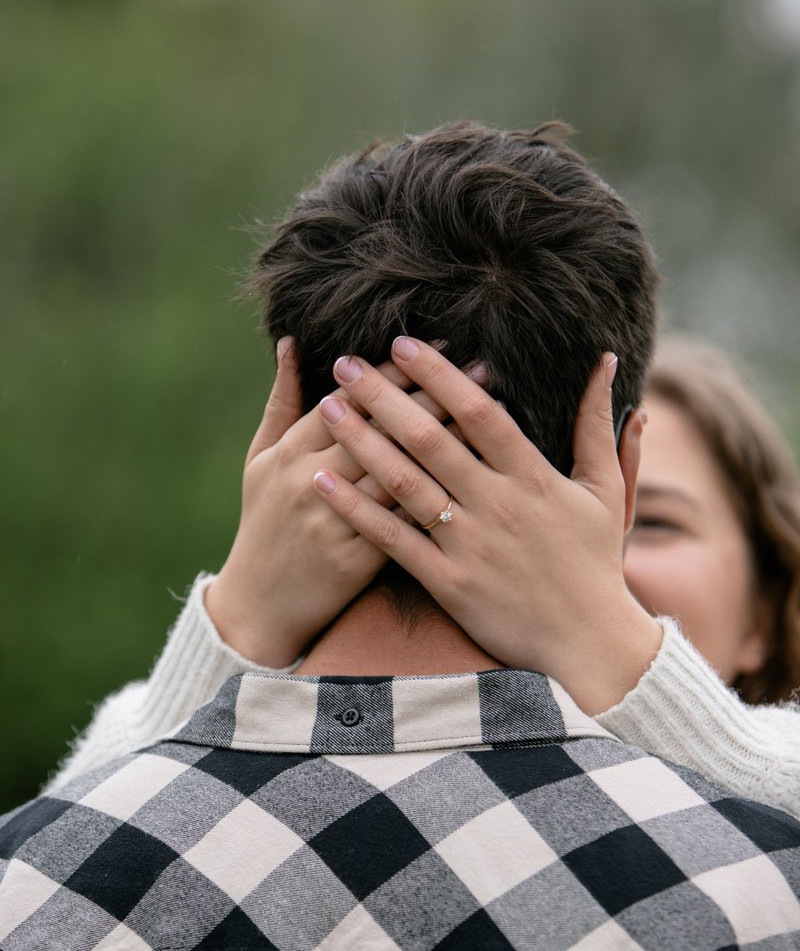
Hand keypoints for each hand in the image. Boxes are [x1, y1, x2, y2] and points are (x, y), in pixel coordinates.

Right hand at [205, 338, 468, 665]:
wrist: (256, 608)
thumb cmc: (262, 524)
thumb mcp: (259, 460)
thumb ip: (281, 402)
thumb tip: (292, 342)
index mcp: (289, 452)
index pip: (350, 399)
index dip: (393, 371)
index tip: (434, 345)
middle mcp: (310, 480)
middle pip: (382, 429)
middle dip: (435, 393)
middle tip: (481, 366)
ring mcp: (333, 522)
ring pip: (400, 471)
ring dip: (449, 439)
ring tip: (491, 413)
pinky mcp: (355, 560)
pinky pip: (405, 522)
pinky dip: (441, 494)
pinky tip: (477, 474)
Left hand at [312, 337, 661, 713]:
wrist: (588, 643)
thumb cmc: (596, 563)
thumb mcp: (607, 489)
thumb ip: (597, 425)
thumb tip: (606, 360)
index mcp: (534, 477)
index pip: (480, 413)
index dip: (439, 375)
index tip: (402, 344)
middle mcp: (497, 504)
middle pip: (431, 439)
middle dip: (384, 396)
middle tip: (345, 363)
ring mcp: (469, 545)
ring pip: (405, 483)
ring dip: (362, 442)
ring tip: (327, 408)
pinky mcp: (448, 583)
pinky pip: (393, 540)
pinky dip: (356, 509)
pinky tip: (321, 482)